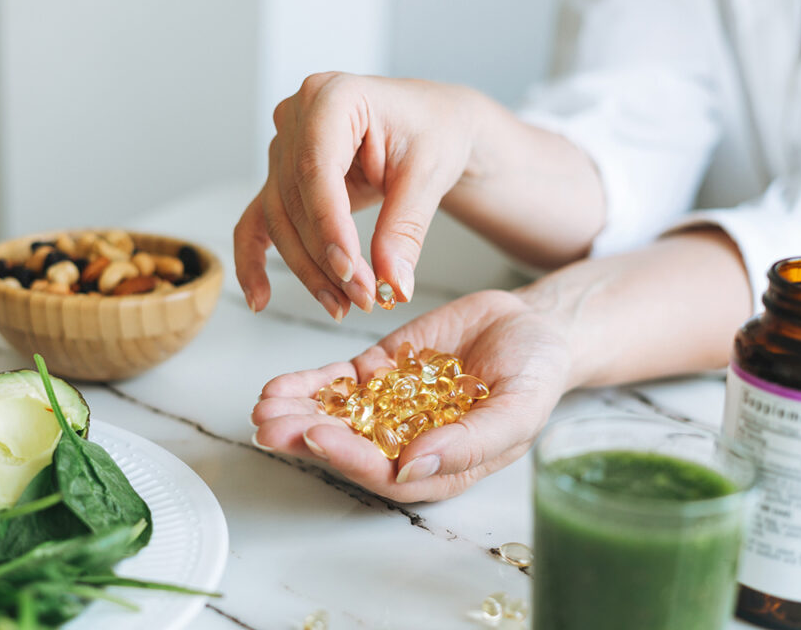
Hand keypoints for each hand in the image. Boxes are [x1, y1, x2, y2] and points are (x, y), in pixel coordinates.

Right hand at [234, 72, 482, 320]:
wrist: (433, 125)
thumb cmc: (433, 131)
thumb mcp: (429, 175)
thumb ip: (405, 228)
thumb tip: (393, 284)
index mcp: (333, 96)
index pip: (316, 168)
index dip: (329, 225)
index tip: (350, 271)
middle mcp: (296, 116)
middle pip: (295, 201)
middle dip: (326, 258)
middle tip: (363, 298)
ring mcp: (284, 147)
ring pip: (280, 220)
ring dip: (308, 269)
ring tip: (343, 305)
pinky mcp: (281, 178)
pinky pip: (258, 221)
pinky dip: (254, 260)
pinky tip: (261, 298)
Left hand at [250, 290, 569, 501]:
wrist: (534, 326)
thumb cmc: (537, 375)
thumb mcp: (518, 409)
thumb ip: (469, 442)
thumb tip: (413, 469)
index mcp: (440, 465)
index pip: (386, 473)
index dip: (350, 458)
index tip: (318, 438)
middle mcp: (408, 442)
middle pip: (349, 447)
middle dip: (306, 437)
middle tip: (270, 427)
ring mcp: (390, 406)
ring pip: (336, 416)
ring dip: (297, 413)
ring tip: (264, 407)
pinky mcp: (380, 372)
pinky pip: (338, 382)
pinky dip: (308, 384)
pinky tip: (278, 386)